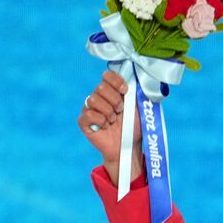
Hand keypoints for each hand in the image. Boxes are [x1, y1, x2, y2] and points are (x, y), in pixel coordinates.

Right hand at [77, 69, 145, 185]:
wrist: (128, 146)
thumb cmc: (133, 127)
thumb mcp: (139, 108)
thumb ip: (137, 92)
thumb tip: (136, 79)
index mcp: (111, 91)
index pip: (107, 76)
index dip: (116, 82)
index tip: (125, 92)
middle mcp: (98, 97)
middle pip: (101, 87)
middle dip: (115, 101)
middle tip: (120, 112)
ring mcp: (89, 108)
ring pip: (94, 100)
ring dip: (108, 112)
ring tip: (113, 121)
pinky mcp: (83, 122)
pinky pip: (88, 114)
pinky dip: (100, 121)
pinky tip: (105, 127)